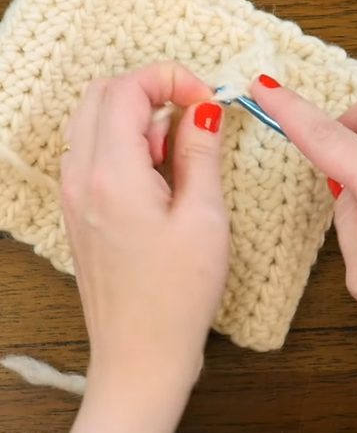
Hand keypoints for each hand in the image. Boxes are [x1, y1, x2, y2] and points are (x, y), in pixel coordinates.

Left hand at [61, 63, 229, 432]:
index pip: (127, 88)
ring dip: (138, 117)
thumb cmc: (177, 294)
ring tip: (178, 152)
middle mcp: (81, 177)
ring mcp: (74, 193)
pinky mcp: (81, 208)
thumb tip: (205, 108)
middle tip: (194, 115)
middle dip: (152, 90)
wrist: (140, 354)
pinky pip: (95, 150)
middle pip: (103, 94)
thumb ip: (201, 151)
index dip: (170, 78)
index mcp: (112, 174)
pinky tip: (159, 175)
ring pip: (95, 120)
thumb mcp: (204, 216)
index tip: (206, 97)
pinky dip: (126, 142)